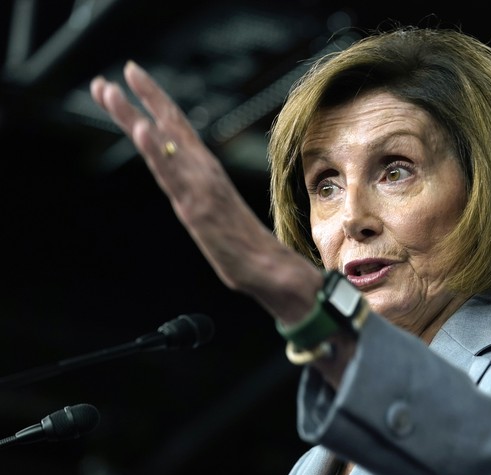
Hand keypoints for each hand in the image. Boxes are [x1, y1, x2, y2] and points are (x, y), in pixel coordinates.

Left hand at [90, 61, 320, 323]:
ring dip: (134, 116)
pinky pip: (173, 176)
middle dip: (139, 100)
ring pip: (162, 146)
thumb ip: (205, 202)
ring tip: (108, 92)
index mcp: (207, 174)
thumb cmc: (249, 250)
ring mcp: (200, 188)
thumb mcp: (220, 219)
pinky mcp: (198, 207)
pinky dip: (156, 151)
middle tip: (110, 77)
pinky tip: (141, 130)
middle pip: (168, 128)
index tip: (132, 76)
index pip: (178, 129)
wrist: (271, 270)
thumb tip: (194, 195)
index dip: (156, 101)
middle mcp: (204, 174)